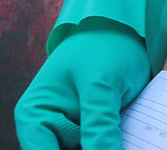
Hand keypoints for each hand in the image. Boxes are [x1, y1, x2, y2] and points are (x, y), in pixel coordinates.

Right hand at [14, 0, 166, 149]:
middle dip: (97, 149)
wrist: (127, 29)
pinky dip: (117, 145)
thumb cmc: (104, 44)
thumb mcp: (101, 83)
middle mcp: (48, 129)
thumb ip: (99, 124)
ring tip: (125, 134)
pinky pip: (104, 147)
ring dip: (108, 146)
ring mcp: (72, 134)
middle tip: (117, 141)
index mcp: (34, 114)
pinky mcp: (94, 135)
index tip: (102, 149)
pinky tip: (132, 139)